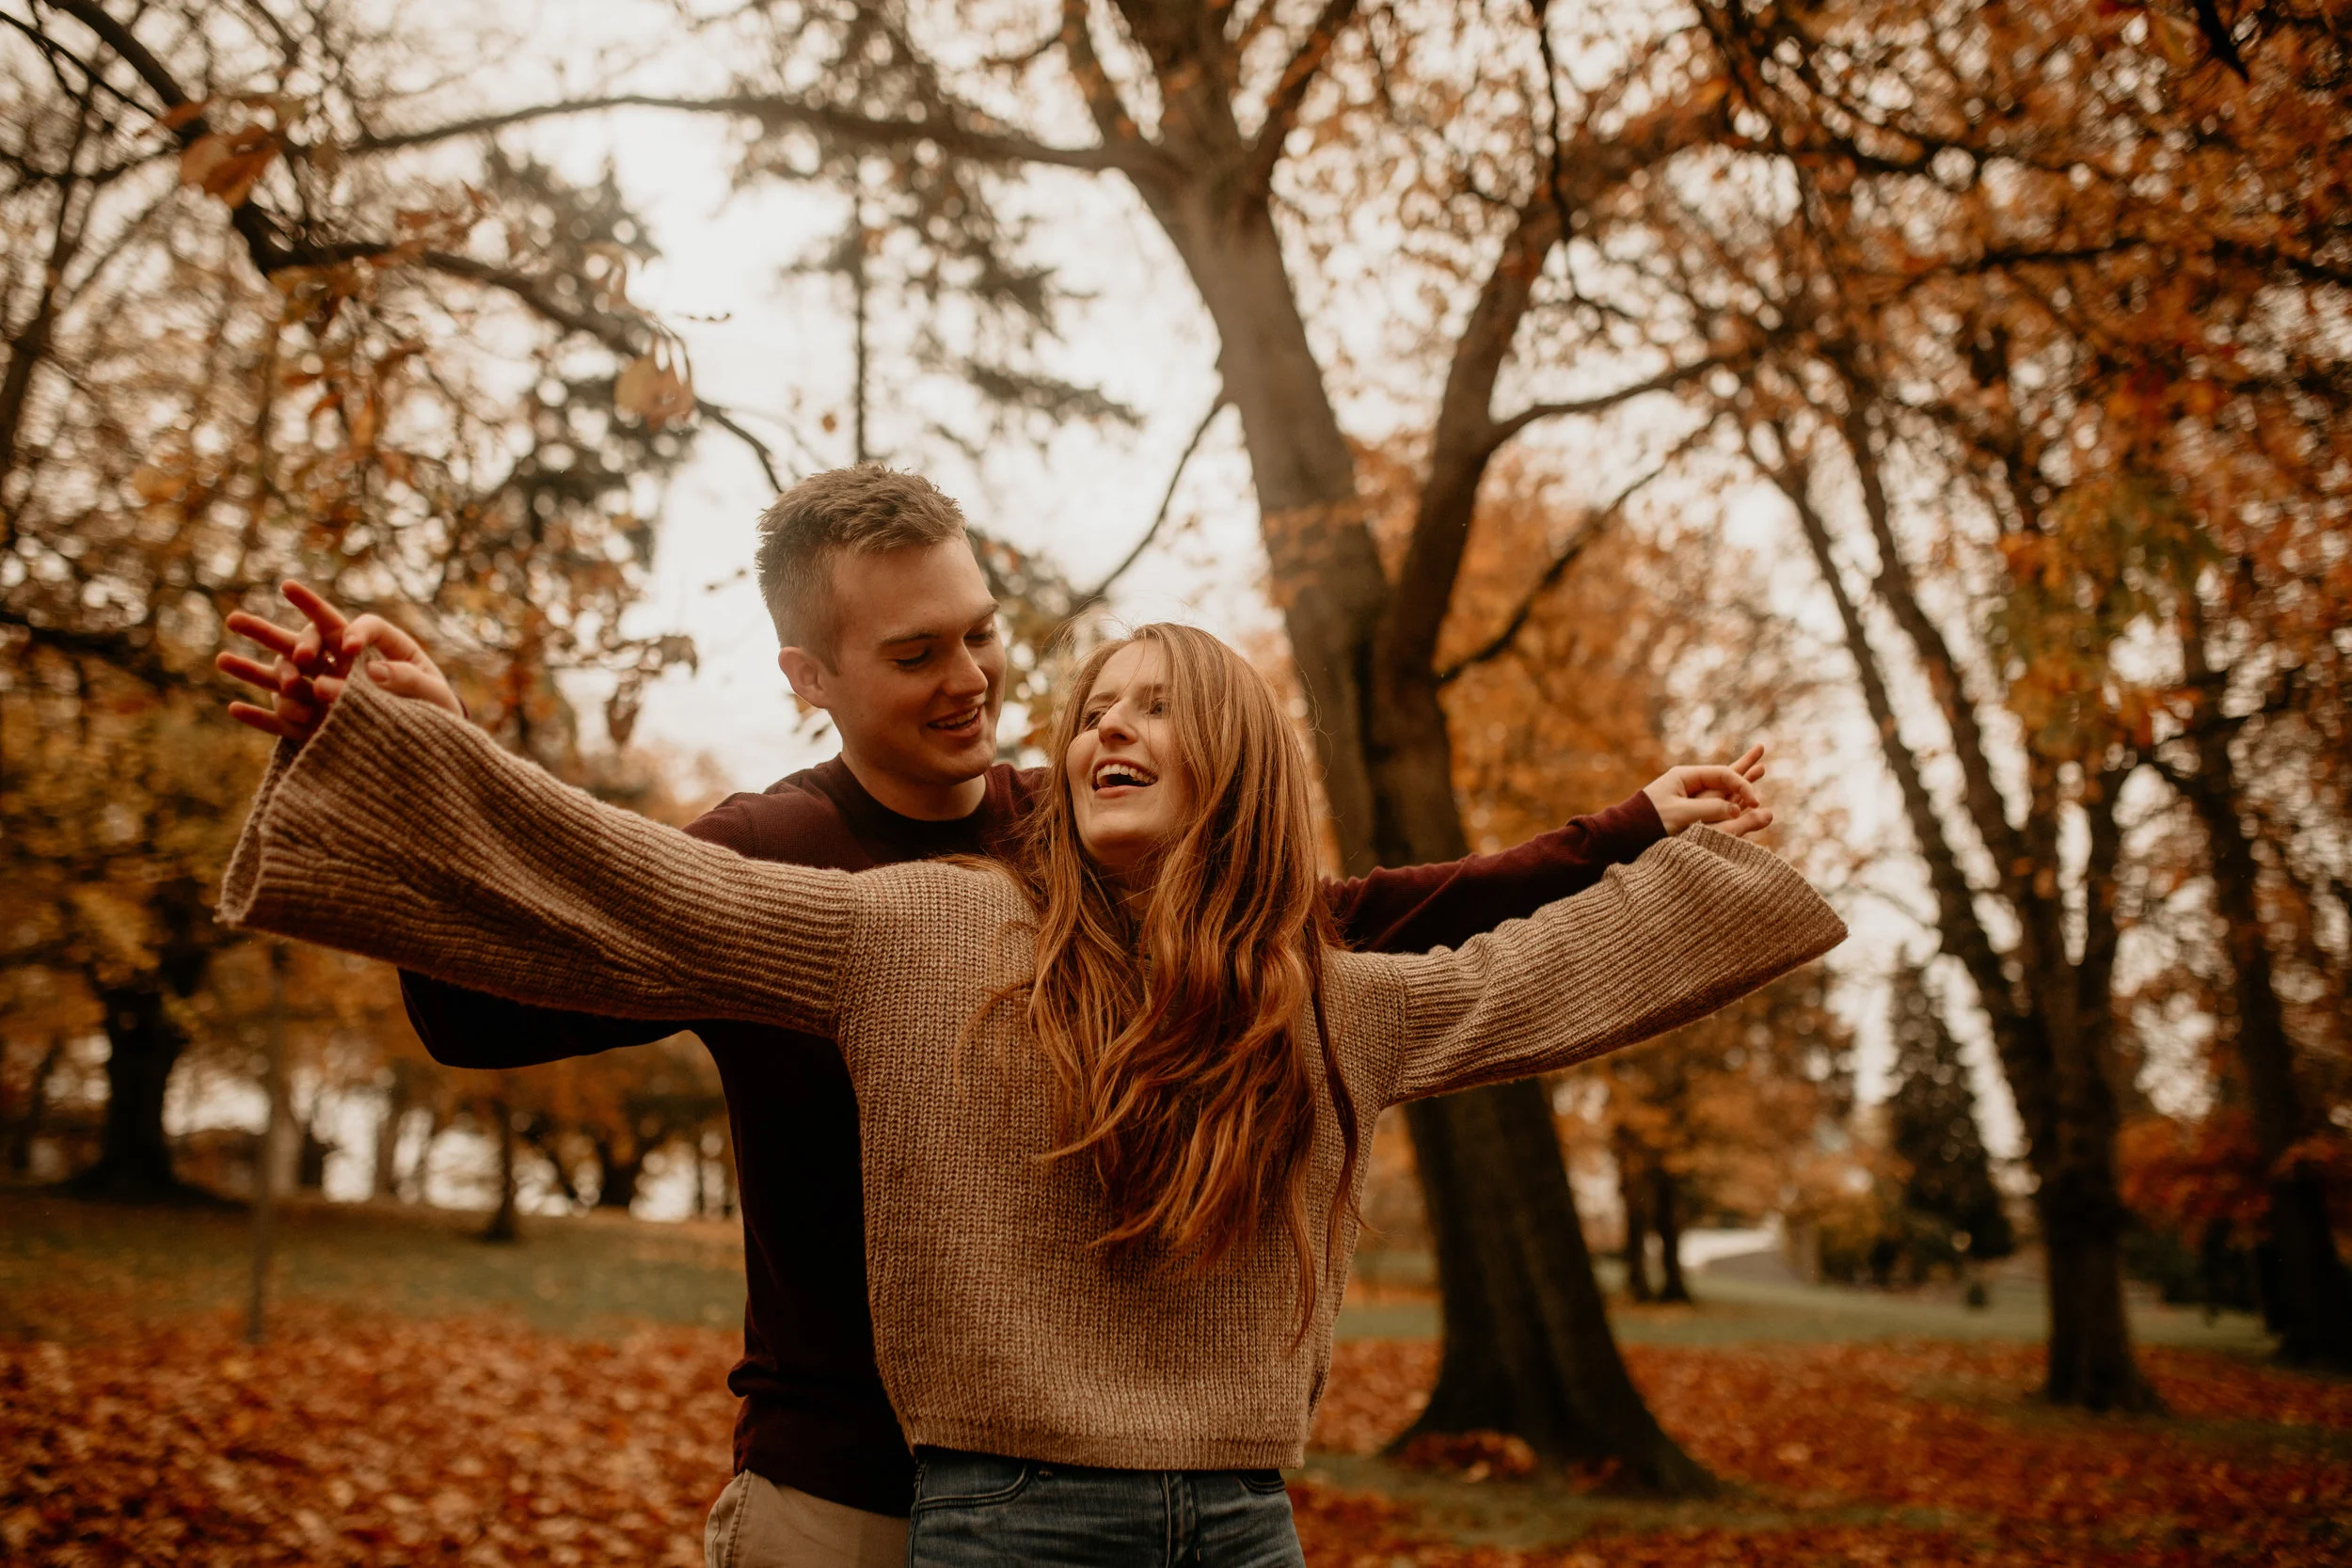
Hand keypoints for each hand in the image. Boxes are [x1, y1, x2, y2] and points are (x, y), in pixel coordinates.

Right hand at [217, 580, 462, 741]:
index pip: (348, 626)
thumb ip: (403, 678)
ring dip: (252, 668)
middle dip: (283, 639)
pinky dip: (260, 717)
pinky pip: (281, 721)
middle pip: (301, 642)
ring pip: (282, 677)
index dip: (346, 631)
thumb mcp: (432, 692)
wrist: (435, 747)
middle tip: (299, 655)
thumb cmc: (438, 709)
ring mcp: (323, 695)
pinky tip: (234, 708)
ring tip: (222, 658)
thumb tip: (369, 671)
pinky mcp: (316, 727)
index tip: (350, 648)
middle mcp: (339, 665)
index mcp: (372, 647)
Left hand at [1643, 743, 1773, 838]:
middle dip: (1744, 766)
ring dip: (1741, 782)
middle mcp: (1689, 785)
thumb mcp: (1680, 815)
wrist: (1626, 837)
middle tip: (1761, 748)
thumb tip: (1737, 810)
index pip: (1722, 775)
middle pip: (1723, 775)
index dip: (1742, 785)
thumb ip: (1709, 810)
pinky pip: (1716, 804)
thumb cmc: (1650, 823)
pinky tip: (1743, 797)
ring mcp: (1691, 798)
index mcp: (1684, 777)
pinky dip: (1732, 800)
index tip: (1754, 802)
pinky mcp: (1691, 814)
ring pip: (1722, 789)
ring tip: (1760, 767)